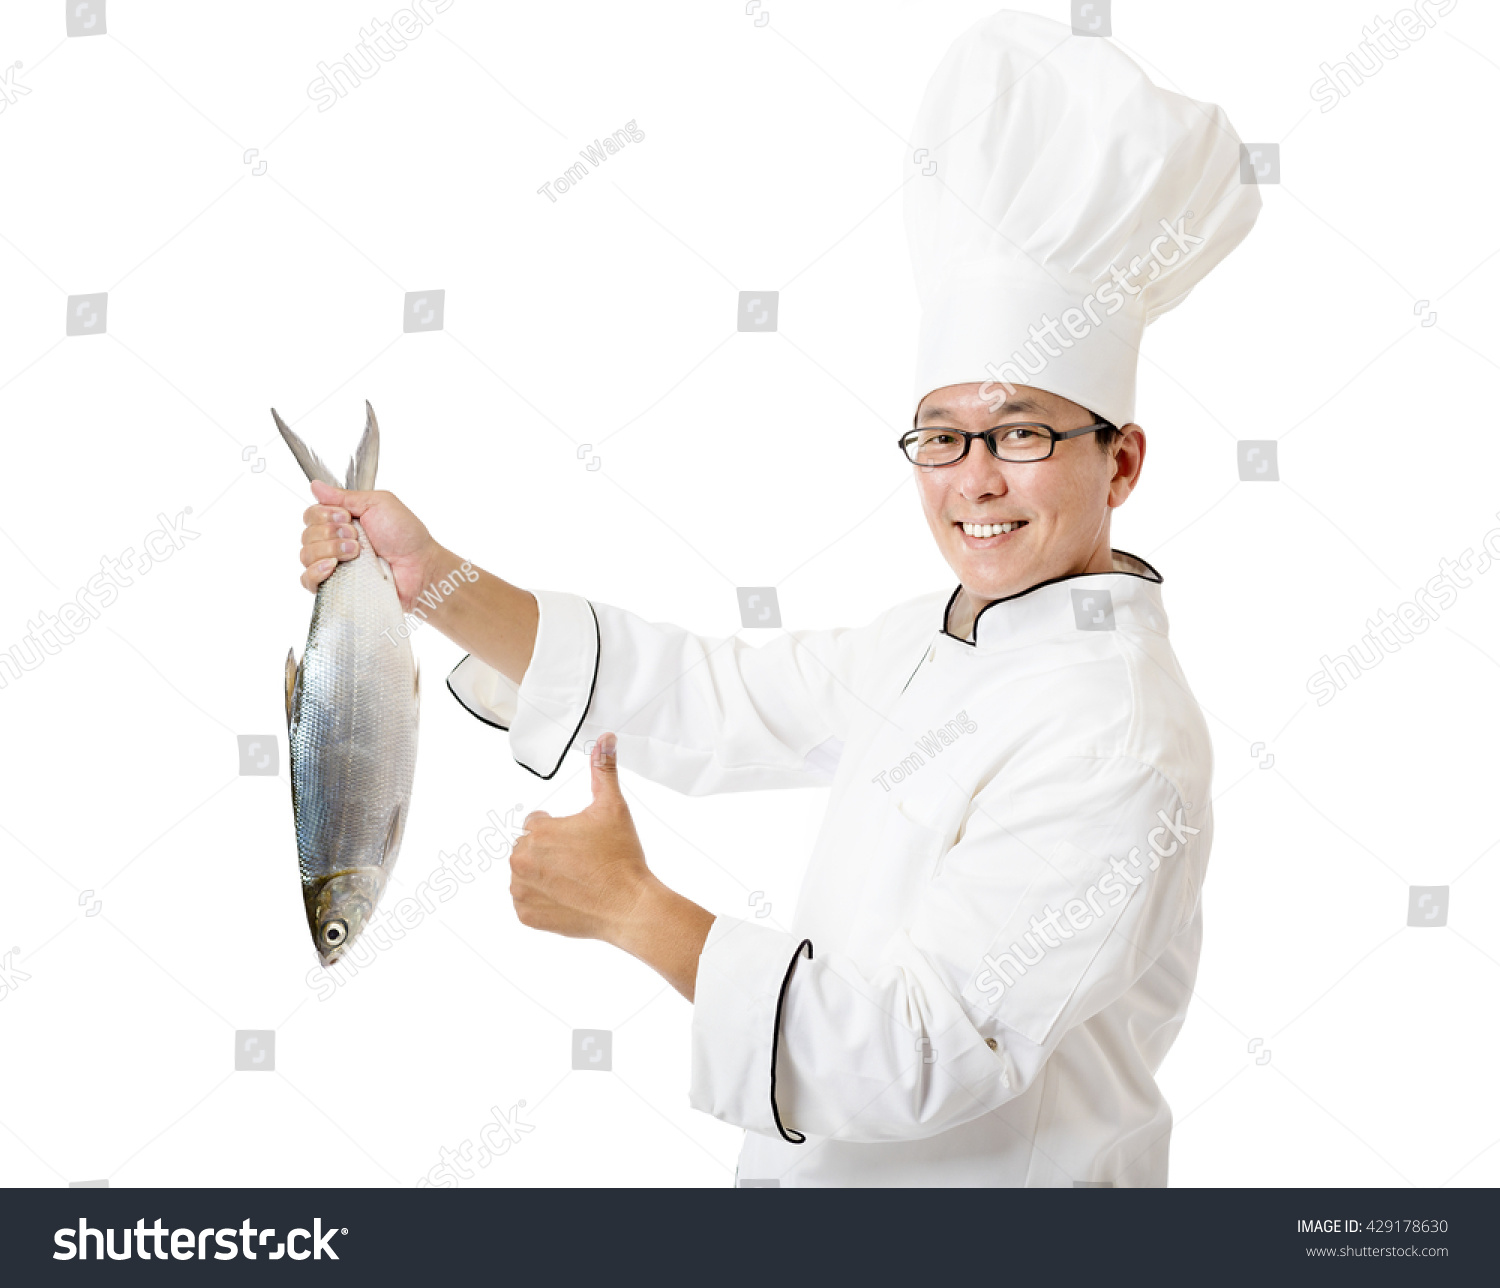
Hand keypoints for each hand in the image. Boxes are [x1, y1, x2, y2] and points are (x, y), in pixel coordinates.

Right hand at [298, 479, 443, 611]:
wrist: (419, 567)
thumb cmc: (405, 535)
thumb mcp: (378, 504)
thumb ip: (345, 496)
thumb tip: (315, 485)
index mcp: (341, 521)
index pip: (311, 514)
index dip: (324, 515)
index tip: (347, 518)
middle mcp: (333, 542)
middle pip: (307, 534)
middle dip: (331, 533)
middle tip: (357, 537)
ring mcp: (333, 565)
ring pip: (306, 555)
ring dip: (330, 550)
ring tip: (357, 553)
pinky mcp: (335, 587)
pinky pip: (307, 581)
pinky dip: (316, 572)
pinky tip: (332, 568)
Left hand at [510, 733, 651, 942]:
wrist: (629, 906)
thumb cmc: (621, 858)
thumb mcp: (613, 807)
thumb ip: (604, 770)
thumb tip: (606, 739)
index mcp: (537, 832)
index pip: (536, 822)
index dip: (560, 829)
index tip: (580, 840)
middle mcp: (521, 861)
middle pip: (529, 847)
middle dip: (549, 850)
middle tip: (581, 860)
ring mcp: (521, 891)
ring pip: (526, 873)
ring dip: (543, 874)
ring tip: (576, 878)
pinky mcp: (526, 916)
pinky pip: (528, 901)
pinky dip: (543, 899)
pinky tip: (569, 896)